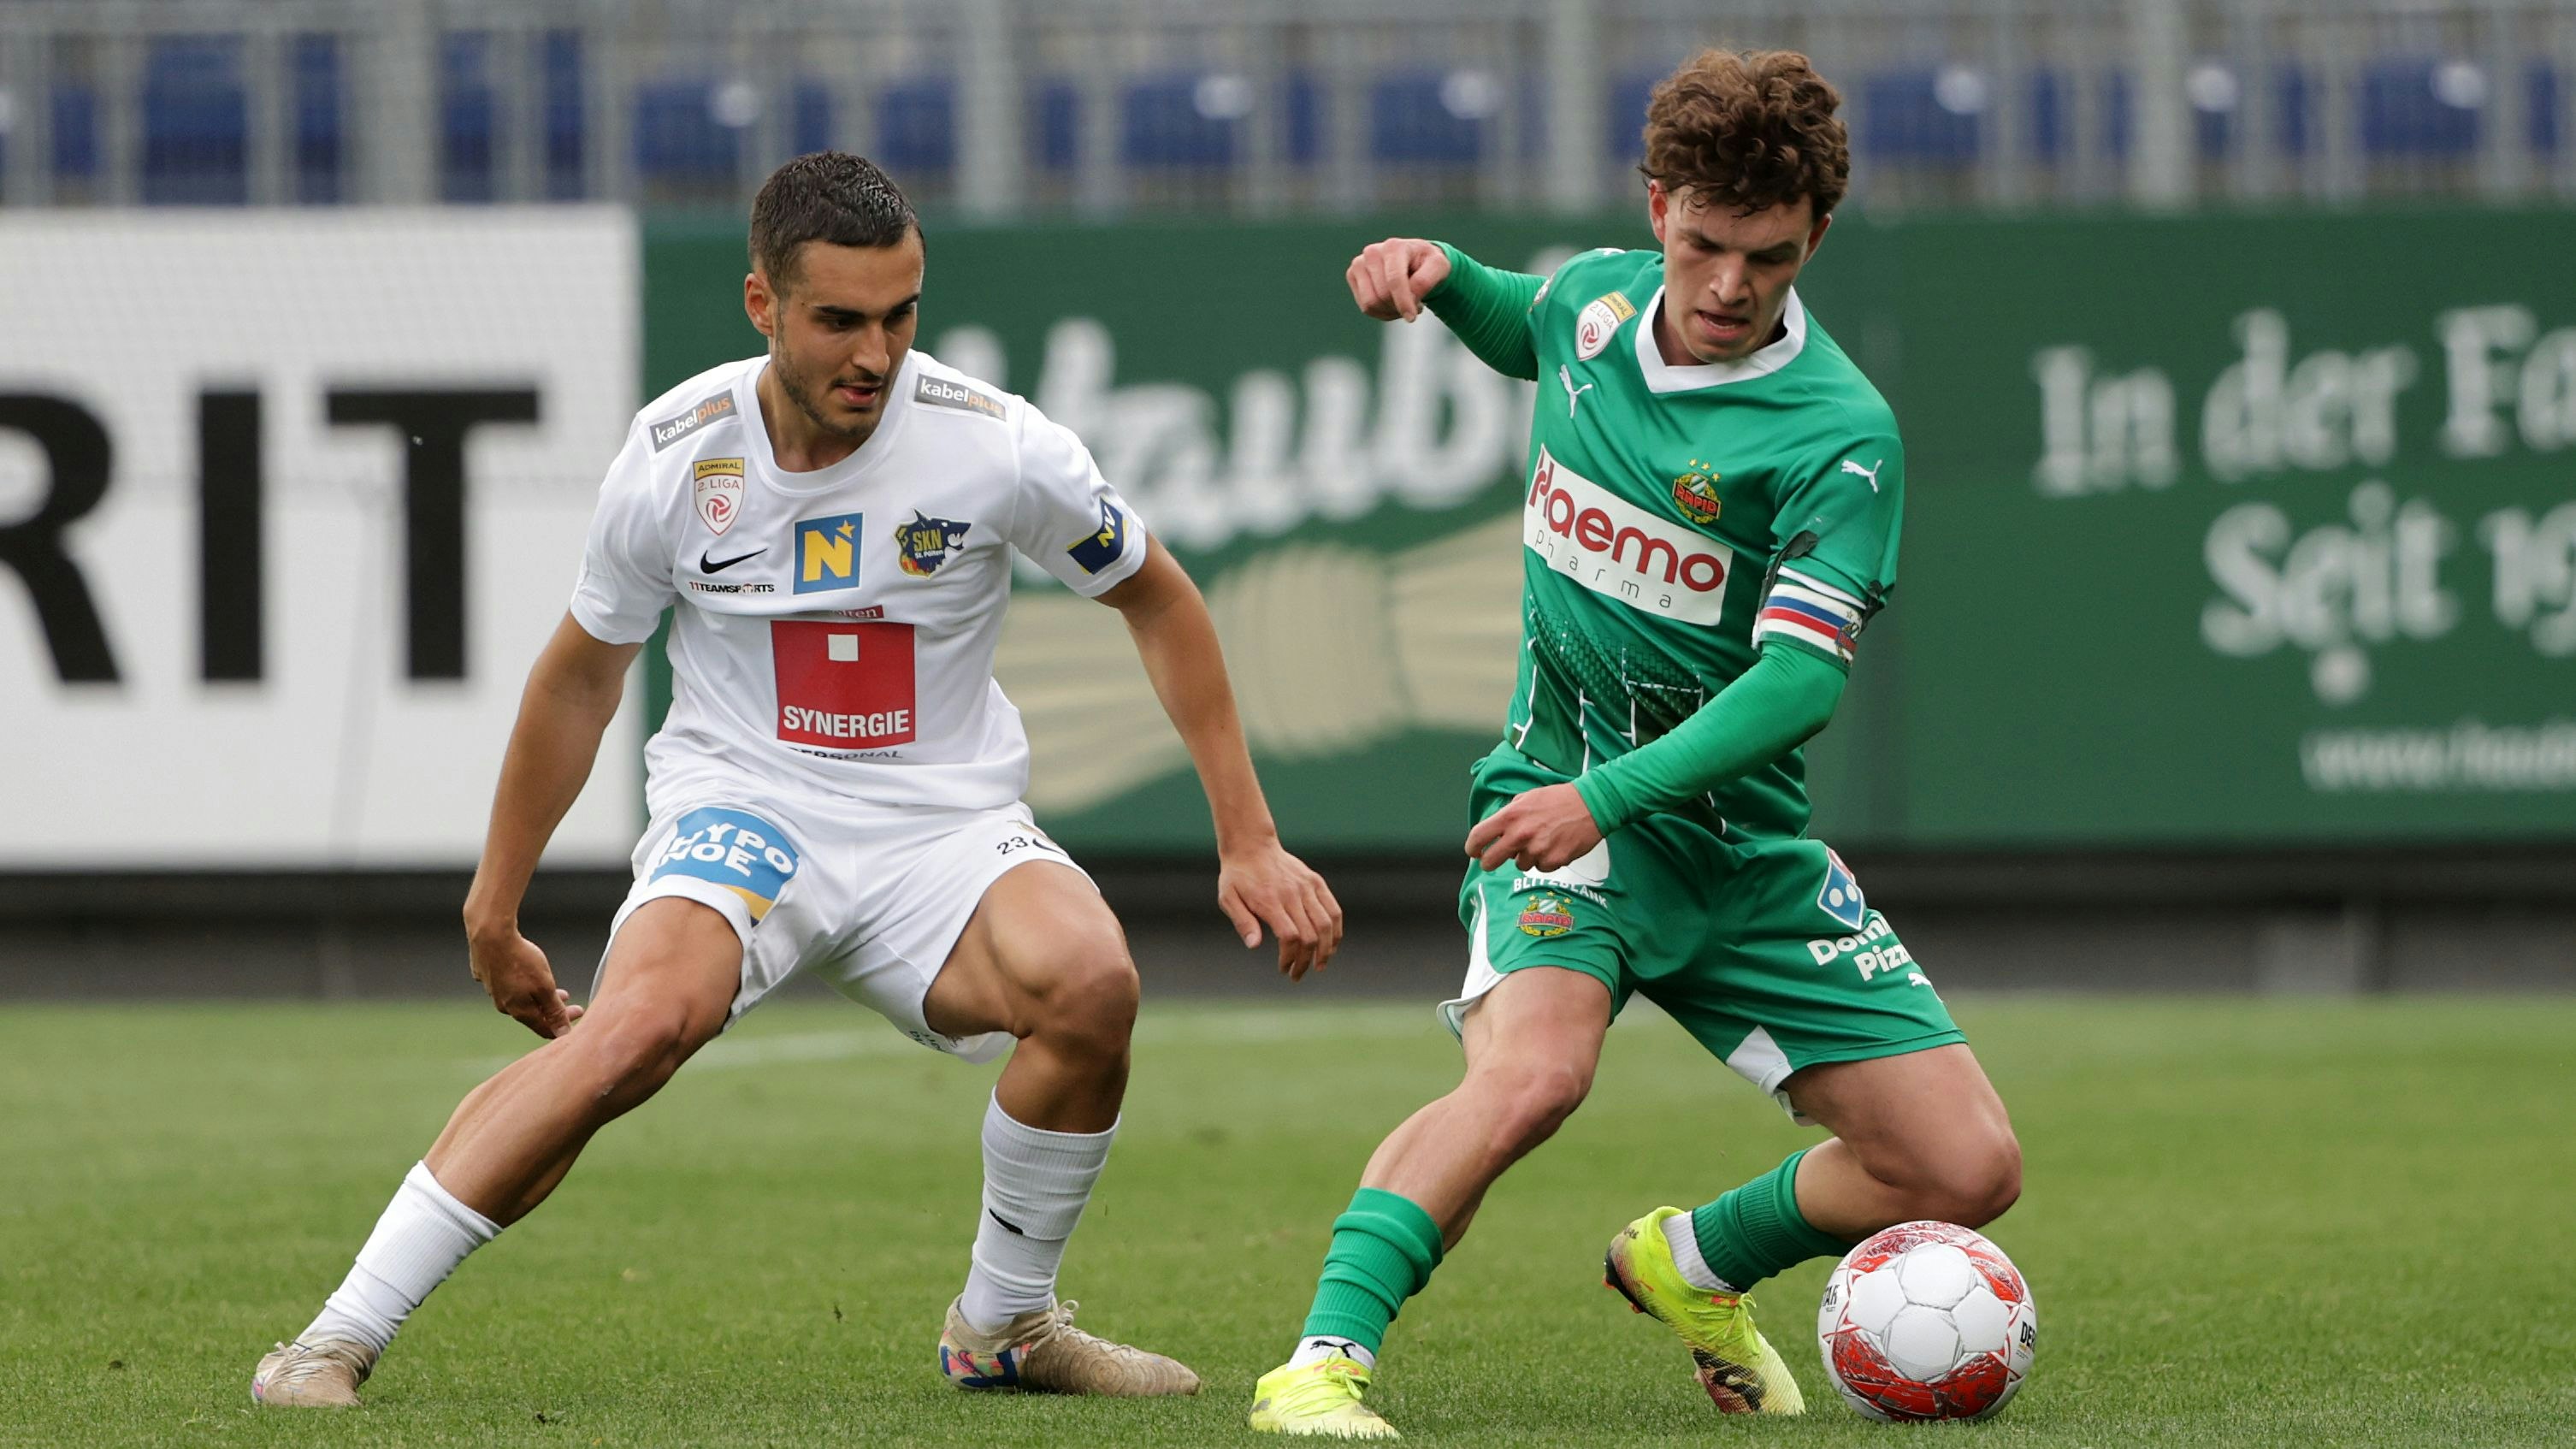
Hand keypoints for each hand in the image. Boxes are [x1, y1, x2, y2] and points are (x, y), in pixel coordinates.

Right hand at [466, 923, 583, 1038]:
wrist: (490, 936)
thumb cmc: (520, 960)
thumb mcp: (545, 987)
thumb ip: (554, 1010)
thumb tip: (563, 1033)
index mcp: (519, 1011)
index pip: (544, 1029)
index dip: (563, 1025)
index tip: (579, 1012)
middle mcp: (504, 1005)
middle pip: (532, 1014)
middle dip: (553, 1009)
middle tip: (569, 1000)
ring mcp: (493, 990)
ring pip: (520, 999)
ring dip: (537, 996)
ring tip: (552, 988)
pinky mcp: (486, 975)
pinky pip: (506, 985)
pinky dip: (520, 983)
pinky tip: (524, 975)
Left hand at [1216, 841, 1345, 981]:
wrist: (1251, 845)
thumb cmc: (1237, 876)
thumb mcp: (1228, 898)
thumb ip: (1242, 922)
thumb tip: (1254, 946)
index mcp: (1270, 901)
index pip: (1290, 936)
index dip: (1290, 958)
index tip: (1283, 968)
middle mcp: (1292, 894)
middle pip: (1310, 935)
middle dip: (1306, 961)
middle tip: (1298, 975)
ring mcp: (1307, 887)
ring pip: (1326, 924)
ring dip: (1326, 950)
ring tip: (1320, 966)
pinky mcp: (1316, 882)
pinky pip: (1333, 909)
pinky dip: (1335, 931)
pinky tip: (1331, 945)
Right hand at [1346, 238, 1450, 321]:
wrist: (1415, 259)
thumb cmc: (1428, 263)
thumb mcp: (1439, 267)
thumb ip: (1426, 280)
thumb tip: (1409, 297)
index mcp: (1394, 247)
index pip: (1394, 281)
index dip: (1403, 302)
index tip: (1412, 317)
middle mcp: (1372, 252)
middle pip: (1382, 295)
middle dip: (1399, 306)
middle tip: (1414, 304)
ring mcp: (1359, 263)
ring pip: (1370, 304)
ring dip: (1390, 312)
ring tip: (1404, 304)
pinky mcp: (1352, 275)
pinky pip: (1365, 307)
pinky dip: (1381, 312)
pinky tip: (1392, 303)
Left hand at [1464, 783, 1604, 873]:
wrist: (1591, 804)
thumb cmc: (1559, 799)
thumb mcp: (1527, 797)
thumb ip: (1508, 814)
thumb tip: (1495, 830)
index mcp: (1510, 816)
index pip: (1478, 836)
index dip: (1472, 847)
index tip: (1474, 852)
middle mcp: (1520, 835)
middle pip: (1491, 860)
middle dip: (1489, 862)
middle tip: (1493, 860)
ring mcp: (1537, 850)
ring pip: (1520, 865)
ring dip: (1526, 857)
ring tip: (1541, 840)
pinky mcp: (1553, 861)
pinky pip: (1541, 867)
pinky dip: (1546, 860)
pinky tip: (1555, 845)